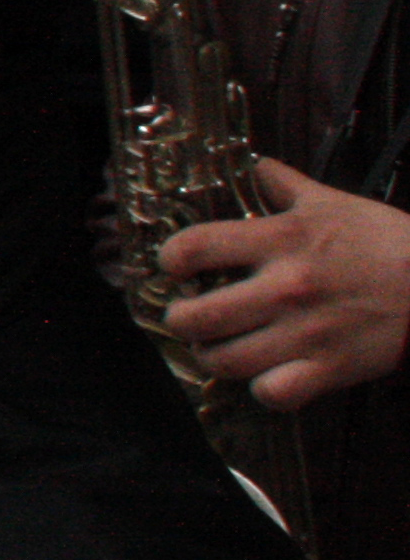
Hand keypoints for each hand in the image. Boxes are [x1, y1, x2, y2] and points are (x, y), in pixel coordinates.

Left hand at [160, 161, 409, 410]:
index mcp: (281, 240)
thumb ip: (287, 185)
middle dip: (180, 319)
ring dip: (212, 356)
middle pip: (196, 316)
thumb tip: (258, 166)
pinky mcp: (331, 368)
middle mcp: (285, 288)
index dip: (171, 259)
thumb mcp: (334, 203)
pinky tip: (266, 375)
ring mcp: (306, 332)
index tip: (176, 267)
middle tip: (188, 316)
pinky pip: (273, 393)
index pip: (194, 247)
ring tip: (218, 347)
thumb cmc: (388, 242)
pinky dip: (263, 390)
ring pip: (225, 359)